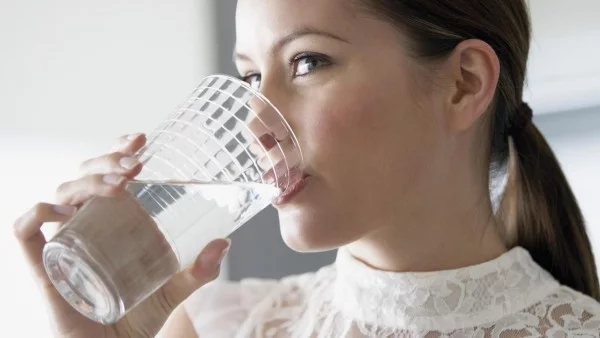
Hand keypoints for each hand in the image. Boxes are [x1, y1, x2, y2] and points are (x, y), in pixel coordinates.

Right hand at [13, 133, 229, 337]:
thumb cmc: (136, 319)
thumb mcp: (172, 290)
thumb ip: (198, 271)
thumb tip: (224, 243)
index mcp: (112, 221)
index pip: (107, 173)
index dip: (117, 149)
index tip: (141, 138)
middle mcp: (86, 224)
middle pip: (84, 175)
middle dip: (107, 160)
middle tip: (136, 163)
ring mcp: (65, 242)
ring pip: (61, 193)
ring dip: (88, 180)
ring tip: (120, 183)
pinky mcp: (45, 265)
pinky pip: (26, 230)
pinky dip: (38, 213)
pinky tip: (66, 211)